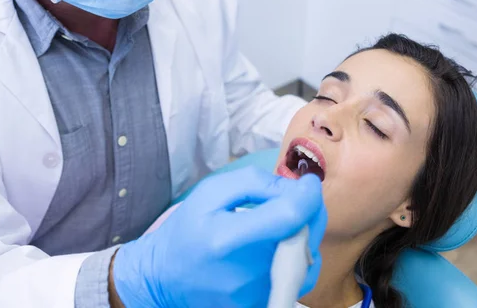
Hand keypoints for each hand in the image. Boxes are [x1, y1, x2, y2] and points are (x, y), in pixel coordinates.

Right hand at [111, 166, 326, 307]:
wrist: (165, 277)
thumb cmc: (187, 230)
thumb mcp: (211, 192)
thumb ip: (255, 182)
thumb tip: (296, 189)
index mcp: (228, 238)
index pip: (290, 214)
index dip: (308, 193)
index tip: (308, 182)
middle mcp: (248, 272)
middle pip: (306, 235)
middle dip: (310, 209)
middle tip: (297, 197)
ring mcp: (258, 294)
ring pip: (309, 256)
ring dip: (306, 233)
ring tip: (285, 223)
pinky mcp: (263, 304)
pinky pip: (300, 277)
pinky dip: (299, 256)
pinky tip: (281, 246)